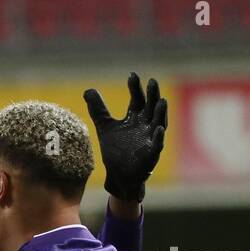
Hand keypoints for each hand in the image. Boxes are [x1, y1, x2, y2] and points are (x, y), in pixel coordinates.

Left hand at [84, 72, 166, 203]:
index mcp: (136, 118)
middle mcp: (146, 126)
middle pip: (151, 107)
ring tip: (162, 101)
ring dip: (161, 113)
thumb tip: (88, 90)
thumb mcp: (105, 127)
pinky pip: (157, 146)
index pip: (137, 99)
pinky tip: (159, 129)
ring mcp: (151, 139)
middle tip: (152, 81)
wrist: (119, 175)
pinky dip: (159, 138)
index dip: (135, 87)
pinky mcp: (151, 155)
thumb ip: (98, 109)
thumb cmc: (116, 150)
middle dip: (152, 95)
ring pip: (159, 123)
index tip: (132, 75)